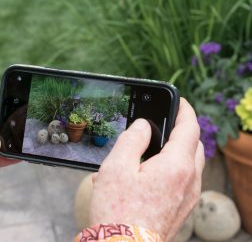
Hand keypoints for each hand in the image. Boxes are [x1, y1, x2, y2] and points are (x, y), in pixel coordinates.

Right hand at [90, 98, 204, 241]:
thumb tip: (143, 125)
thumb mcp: (117, 166)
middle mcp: (189, 181)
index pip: (189, 128)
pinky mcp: (182, 207)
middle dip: (184, 129)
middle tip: (166, 122)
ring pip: (192, 162)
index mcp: (176, 166)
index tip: (179, 101)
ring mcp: (188, 196)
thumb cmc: (117, 210)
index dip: (185, 110)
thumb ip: (133, 139)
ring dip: (180, 148)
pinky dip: (176, 166)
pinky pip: (186, 178)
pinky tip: (153, 171)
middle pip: (195, 144)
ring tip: (155, 146)